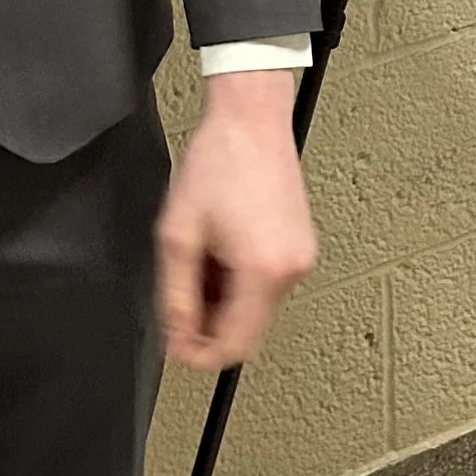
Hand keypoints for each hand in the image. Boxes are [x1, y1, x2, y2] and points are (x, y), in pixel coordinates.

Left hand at [156, 68, 313, 370]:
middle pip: (248, 331)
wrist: (251, 119)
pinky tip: (219, 252)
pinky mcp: (300, 246)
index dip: (200, 355)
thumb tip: (177, 337)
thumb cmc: (219, 161)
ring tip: (199, 260)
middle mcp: (291, 270)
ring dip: (223, 300)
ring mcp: (300, 258)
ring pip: (256, 309)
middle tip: (178, 297)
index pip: (235, 346)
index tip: (176, 348)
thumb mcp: (178, 235)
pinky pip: (266, 285)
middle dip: (208, 324)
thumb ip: (175, 295)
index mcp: (263, 271)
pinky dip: (239, 282)